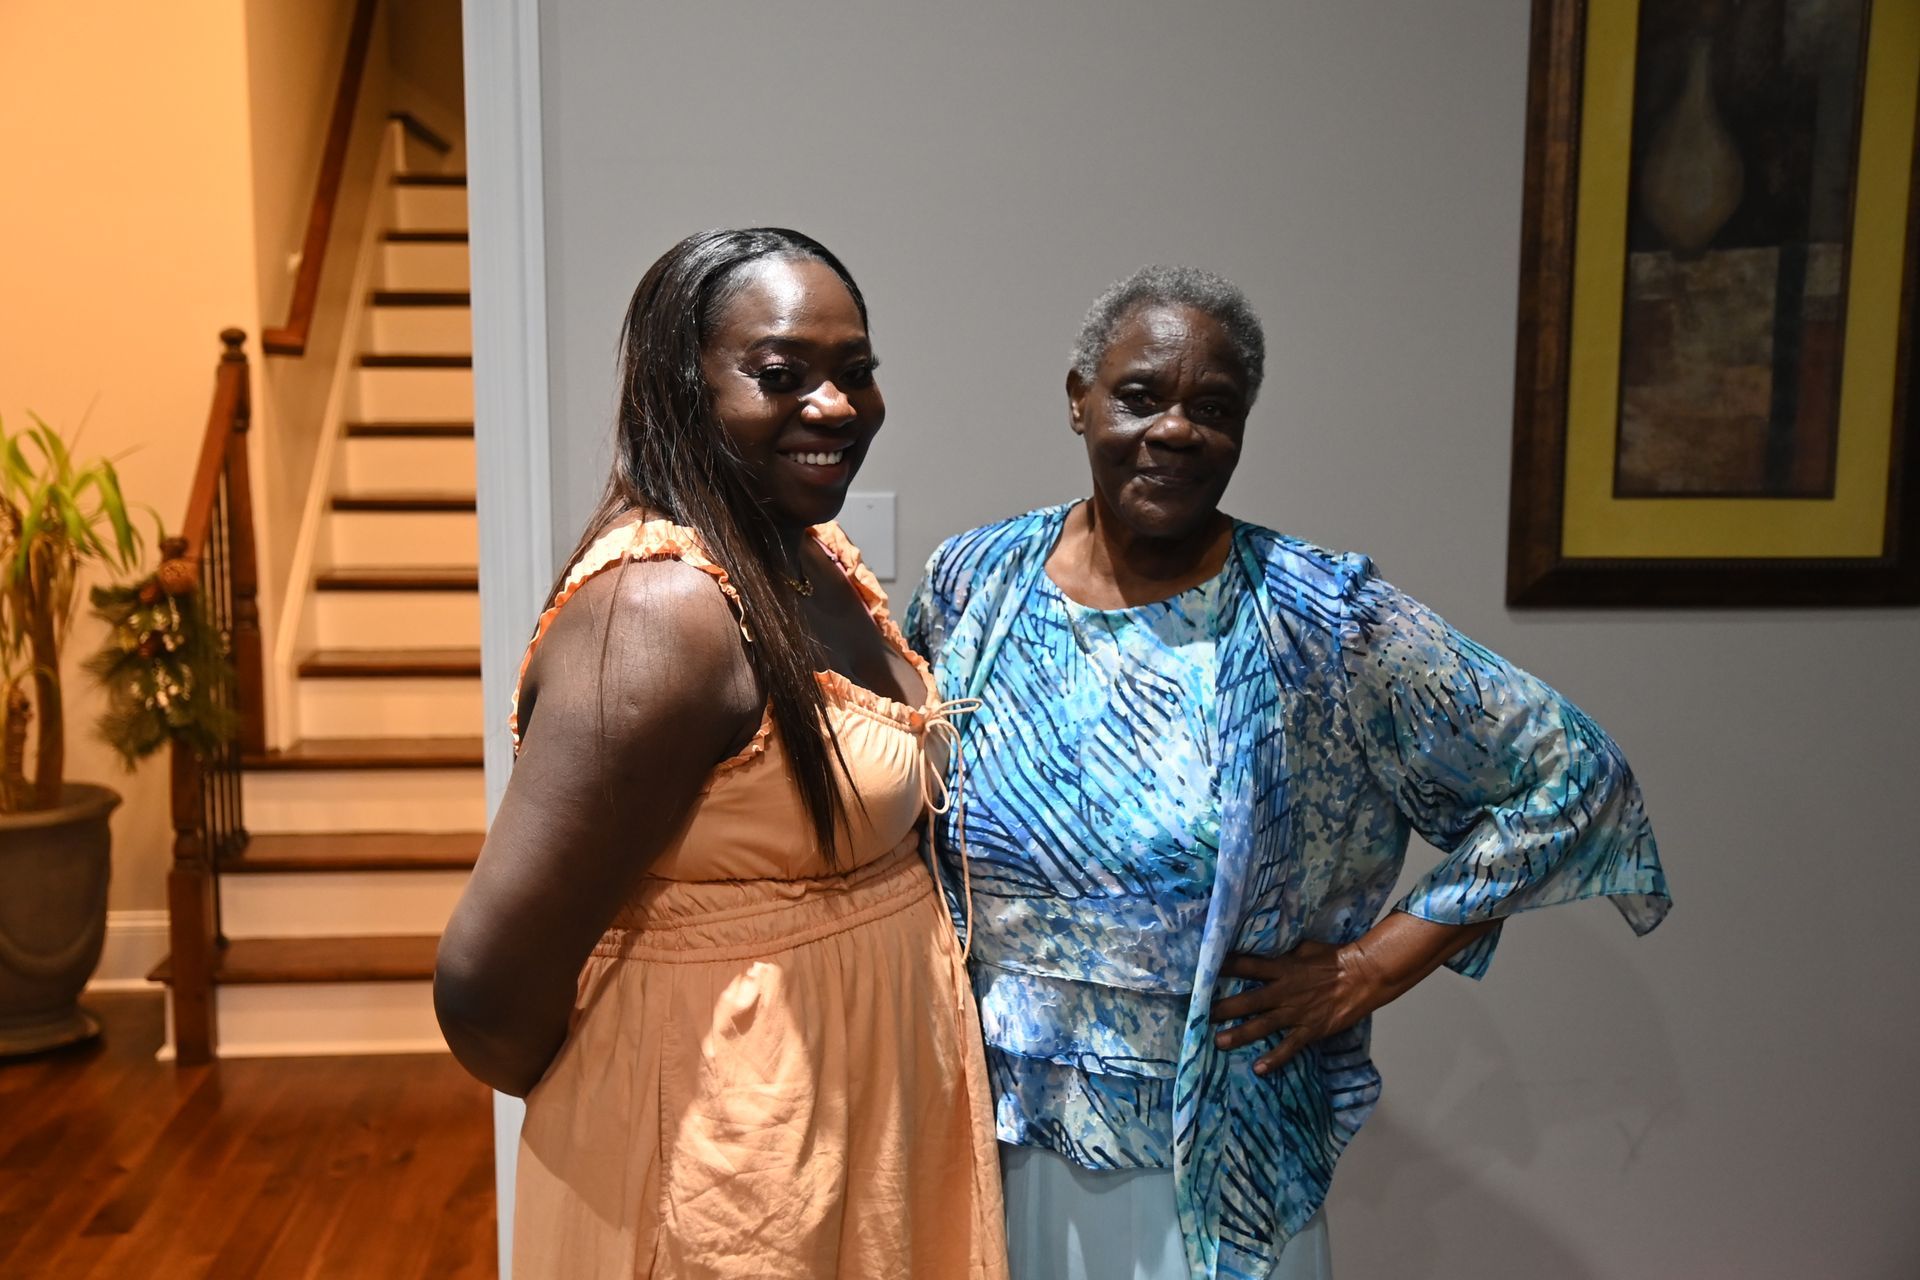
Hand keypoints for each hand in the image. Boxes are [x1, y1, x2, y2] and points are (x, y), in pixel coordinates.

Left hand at [1209, 940, 1383, 1076]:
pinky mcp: (1310, 1030)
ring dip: (1239, 1035)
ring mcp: (1296, 1013)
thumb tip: (1265, 946)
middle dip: (1223, 1008)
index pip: (1247, 965)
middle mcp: (1284, 991)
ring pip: (1262, 1025)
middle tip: (1199, 1015)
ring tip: (1218, 1042)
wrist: (1363, 976)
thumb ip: (1283, 952)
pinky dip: (1274, 1059)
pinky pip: (1289, 1047)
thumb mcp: (1305, 947)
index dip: (1224, 967)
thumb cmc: (1334, 957)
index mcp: (1282, 968)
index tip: (1202, 970)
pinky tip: (1258, 1069)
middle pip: (1248, 1000)